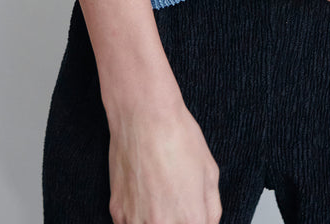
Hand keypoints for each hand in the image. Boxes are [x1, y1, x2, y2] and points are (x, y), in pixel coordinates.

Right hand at [107, 98, 221, 223]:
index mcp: (190, 218)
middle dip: (178, 220)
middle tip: (175, 201)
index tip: (192, 213)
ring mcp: (135, 221)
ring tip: (160, 200)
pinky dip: (137, 219)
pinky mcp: (117, 211)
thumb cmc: (178, 136)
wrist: (143, 115)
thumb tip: (208, 223)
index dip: (196, 221)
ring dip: (156, 221)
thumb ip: (212, 208)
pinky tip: (145, 198)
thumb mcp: (210, 172)